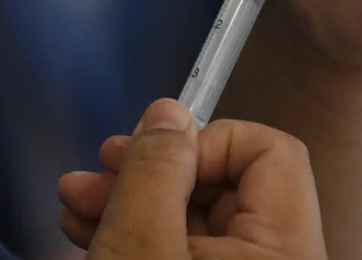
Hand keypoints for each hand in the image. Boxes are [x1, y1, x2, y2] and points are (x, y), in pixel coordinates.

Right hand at [59, 98, 327, 259]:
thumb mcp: (139, 242)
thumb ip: (155, 170)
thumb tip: (169, 114)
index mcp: (285, 250)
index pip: (270, 151)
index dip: (204, 141)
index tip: (149, 155)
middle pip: (226, 184)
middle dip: (149, 171)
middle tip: (93, 173)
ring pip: (199, 219)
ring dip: (132, 201)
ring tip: (76, 206)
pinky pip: (190, 250)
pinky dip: (142, 235)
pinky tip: (90, 230)